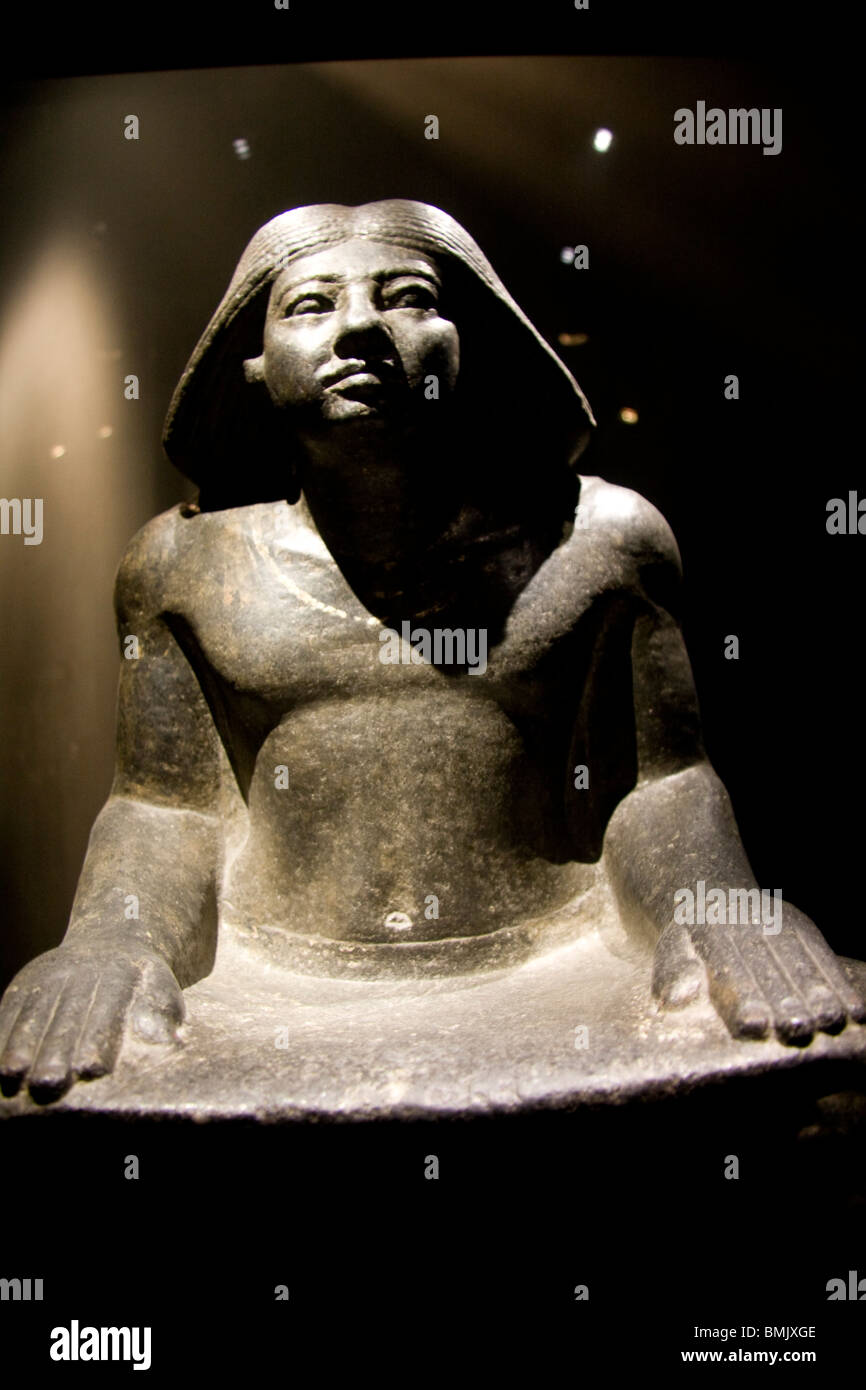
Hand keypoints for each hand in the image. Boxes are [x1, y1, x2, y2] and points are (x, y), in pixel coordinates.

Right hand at [0, 940, 183, 1099]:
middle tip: (48, 1084)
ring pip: (33, 1012)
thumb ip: (163, 1014)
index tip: (90, 1069)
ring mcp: (49, 977)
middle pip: (66, 1017)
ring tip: (12, 1075)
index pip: (106, 1011)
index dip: (97, 1040)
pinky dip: (0, 1033)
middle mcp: (80, 975)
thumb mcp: (160, 988)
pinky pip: (9, 1009)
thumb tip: (170, 1042)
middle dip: (55, 1051)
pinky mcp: (26, 983)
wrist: (113, 938)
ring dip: (20, 1045)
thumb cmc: (141, 982)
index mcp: (118, 977)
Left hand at [652, 901, 865, 1044]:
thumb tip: (673, 999)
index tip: (754, 1025)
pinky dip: (840, 984)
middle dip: (786, 1001)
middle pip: (771, 971)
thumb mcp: (672, 948)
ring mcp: (778, 926)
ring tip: (832, 1023)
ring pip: (801, 963)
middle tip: (798, 1030)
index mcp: (713, 937)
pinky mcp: (802, 928)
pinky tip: (856, 1012)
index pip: (731, 972)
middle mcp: (749, 929)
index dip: (743, 1000)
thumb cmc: (690, 938)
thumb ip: (672, 975)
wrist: (711, 890)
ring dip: (819, 994)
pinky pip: (823, 957)